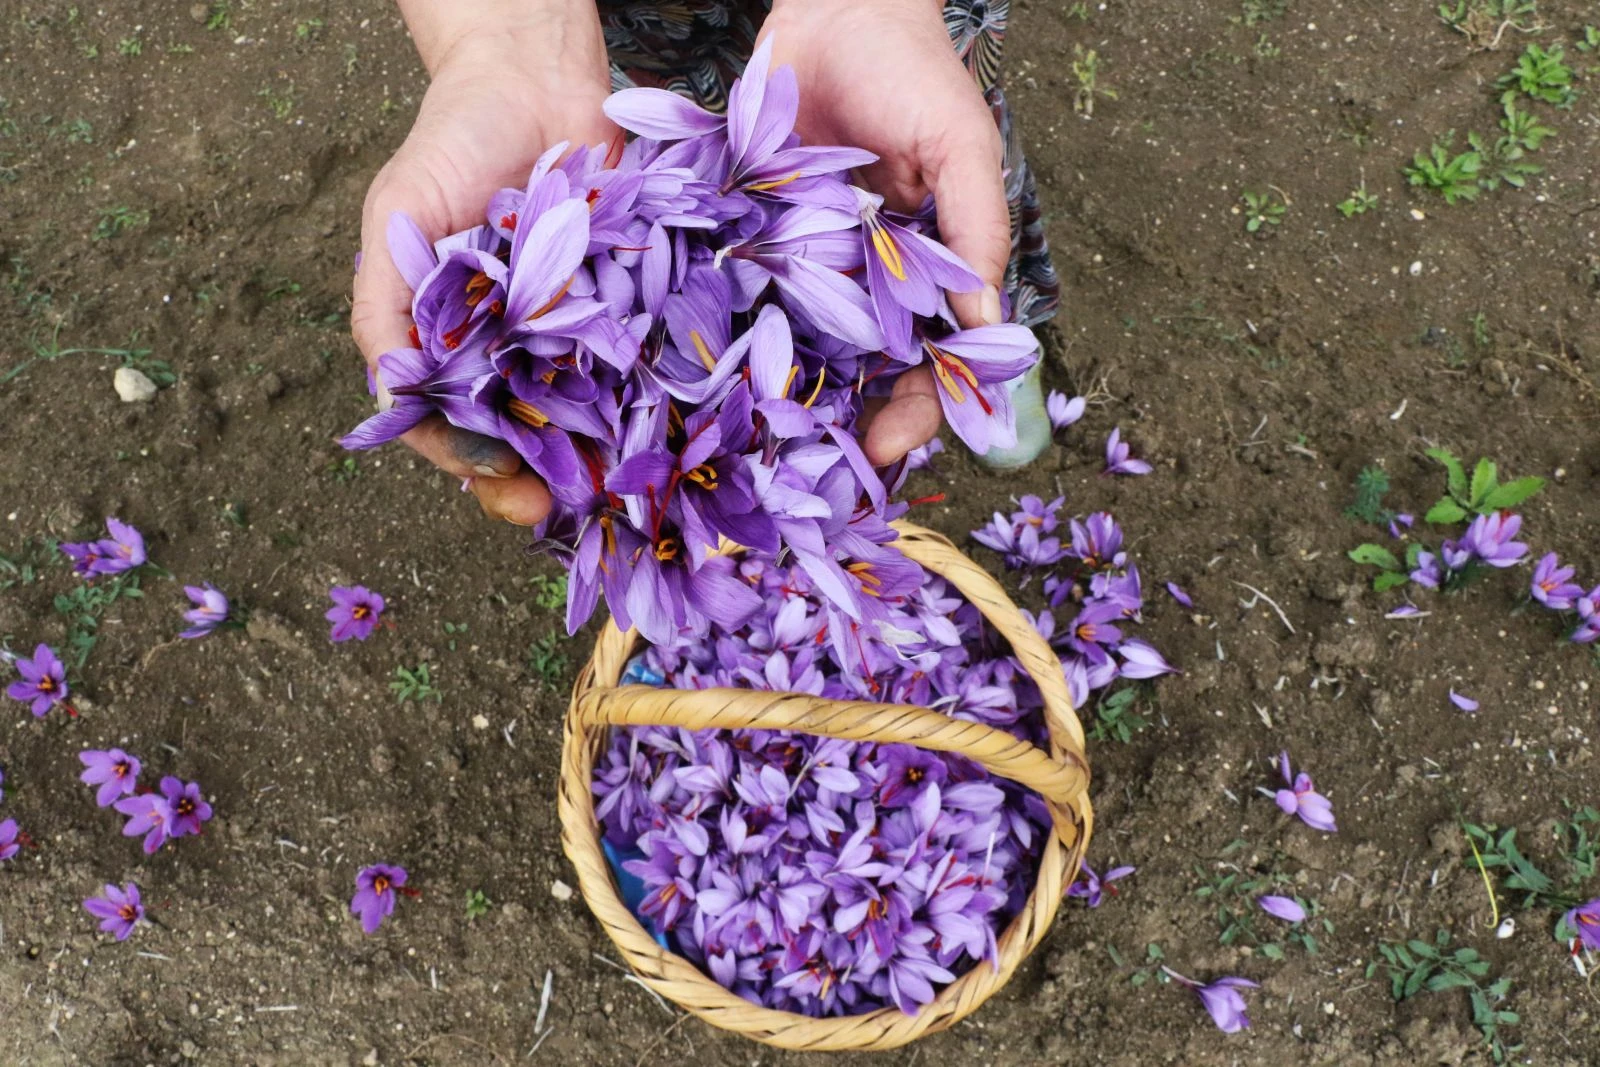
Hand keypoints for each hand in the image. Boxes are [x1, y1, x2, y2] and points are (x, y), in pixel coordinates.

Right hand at [352, 2, 613, 524]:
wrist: (535, 80)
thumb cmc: (452, 145)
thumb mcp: (395, 219)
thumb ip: (384, 307)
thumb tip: (390, 397)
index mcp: (448, 341)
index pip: (451, 426)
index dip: (471, 465)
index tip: (501, 485)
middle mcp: (508, 349)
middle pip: (521, 436)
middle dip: (538, 478)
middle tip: (560, 507)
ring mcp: (568, 334)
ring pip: (582, 415)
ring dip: (596, 456)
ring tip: (614, 487)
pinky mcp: (623, 307)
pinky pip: (634, 365)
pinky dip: (644, 399)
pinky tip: (659, 428)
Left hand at [762, 0, 1011, 464]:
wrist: (837, 7)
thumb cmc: (913, 76)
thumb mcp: (961, 149)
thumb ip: (976, 232)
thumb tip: (986, 326)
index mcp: (922, 279)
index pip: (927, 369)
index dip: (912, 416)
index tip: (881, 450)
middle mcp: (862, 287)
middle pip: (855, 380)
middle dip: (834, 429)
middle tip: (799, 474)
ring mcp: (801, 268)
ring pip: (792, 353)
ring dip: (773, 401)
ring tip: (743, 447)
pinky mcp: (746, 240)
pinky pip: (734, 295)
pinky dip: (717, 334)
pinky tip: (693, 374)